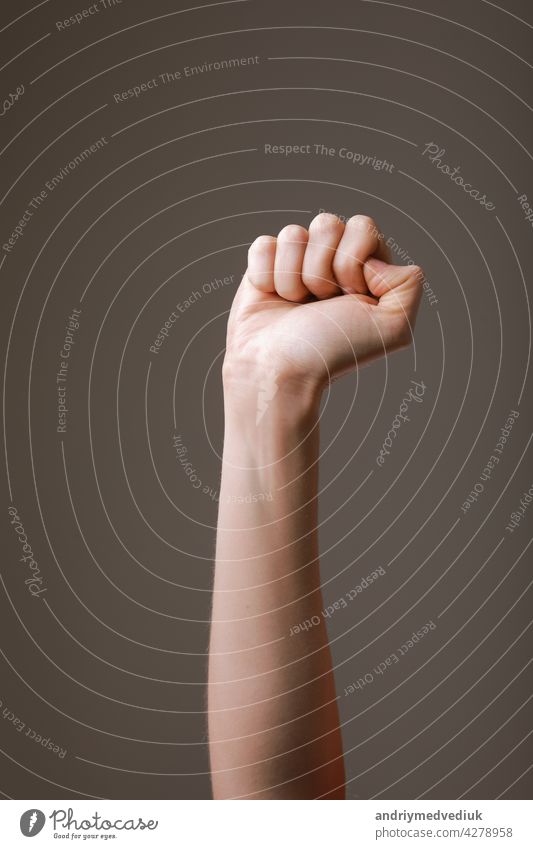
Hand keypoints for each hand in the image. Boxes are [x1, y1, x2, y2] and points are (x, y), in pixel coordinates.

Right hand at [224, 213, 422, 394]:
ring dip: (293, 277)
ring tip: (296, 307)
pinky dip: (266, 275)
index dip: (352, 261)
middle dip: (322, 269)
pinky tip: (273, 299)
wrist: (280, 369)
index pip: (362, 227)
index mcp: (366, 270)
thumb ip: (410, 283)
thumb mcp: (394, 327)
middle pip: (327, 224)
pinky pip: (264, 244)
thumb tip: (374, 258)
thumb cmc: (332, 351)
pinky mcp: (264, 267)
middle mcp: (332, 263)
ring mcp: (298, 263)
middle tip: (321, 304)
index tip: (349, 297)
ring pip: (294, 233)